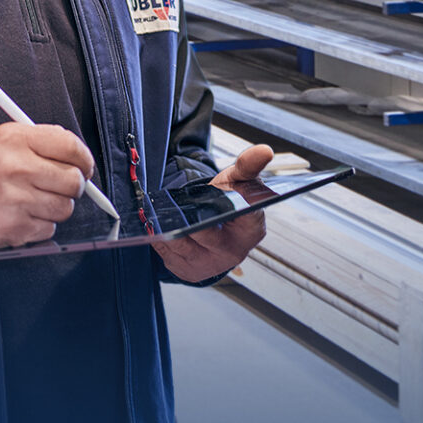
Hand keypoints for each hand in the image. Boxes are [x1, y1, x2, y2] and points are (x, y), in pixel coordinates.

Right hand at [0, 122, 94, 249]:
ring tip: (36, 199)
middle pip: (73, 180)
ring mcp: (15, 200)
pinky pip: (50, 228)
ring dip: (57, 206)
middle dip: (73, 185)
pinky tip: (24, 214)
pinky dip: (42, 224)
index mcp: (16, 139)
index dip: (84, 158)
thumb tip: (81, 156)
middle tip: (62, 185)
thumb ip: (44, 140)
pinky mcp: (15, 227)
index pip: (70, 146)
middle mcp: (16, 168)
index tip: (84, 166)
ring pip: (66, 208)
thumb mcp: (8, 139)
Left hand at [151, 144, 273, 282]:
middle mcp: (234, 251)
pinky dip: (161, 241)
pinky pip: (169, 255)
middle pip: (208, 235)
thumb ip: (248, 165)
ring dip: (169, 231)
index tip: (224, 197)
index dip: (233, 207)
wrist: (213, 230)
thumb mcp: (238, 182)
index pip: (246, 216)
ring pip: (184, 246)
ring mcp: (212, 264)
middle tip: (180, 211)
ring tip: (161, 217)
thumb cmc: (228, 204)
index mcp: (252, 229)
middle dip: (191, 223)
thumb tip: (265, 151)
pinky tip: (157, 230)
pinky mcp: (190, 272)